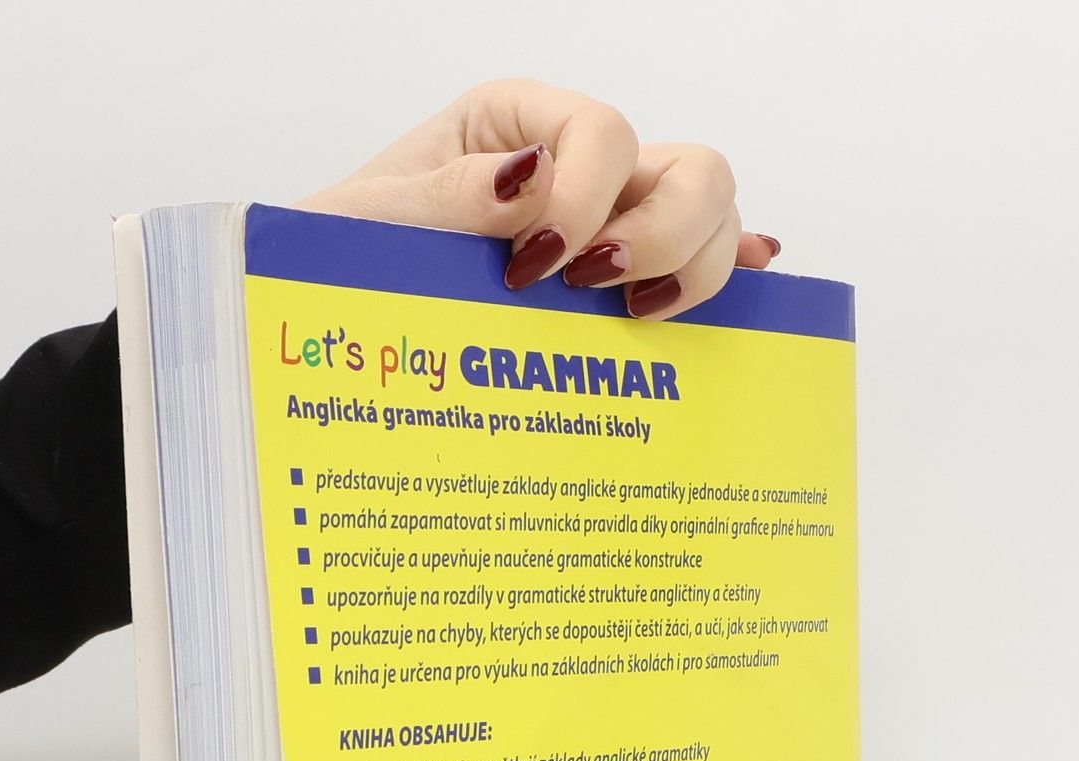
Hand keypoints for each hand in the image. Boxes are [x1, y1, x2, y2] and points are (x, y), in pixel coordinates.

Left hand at [298, 78, 778, 318]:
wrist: (336, 316)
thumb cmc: (351, 254)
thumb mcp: (379, 220)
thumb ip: (453, 195)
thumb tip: (535, 181)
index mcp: (519, 125)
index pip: (603, 132)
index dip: (585, 200)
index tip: (534, 268)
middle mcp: (580, 165)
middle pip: (691, 170)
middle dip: (665, 234)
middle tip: (595, 289)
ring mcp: (615, 220)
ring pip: (713, 215)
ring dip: (698, 267)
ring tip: (635, 317)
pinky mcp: (628, 280)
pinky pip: (703, 265)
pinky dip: (730, 281)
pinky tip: (742, 290)